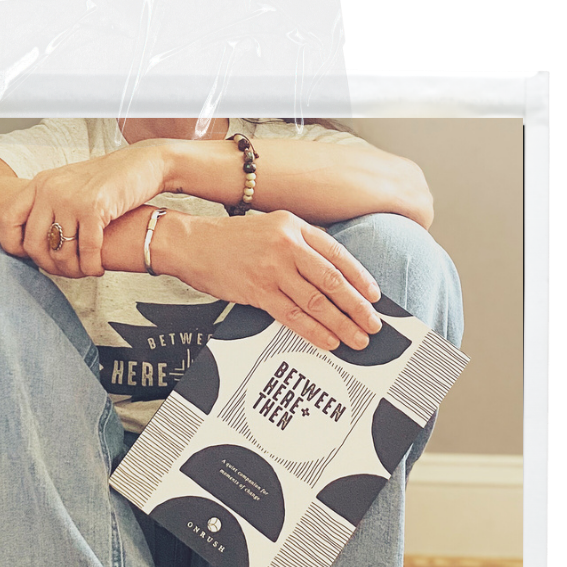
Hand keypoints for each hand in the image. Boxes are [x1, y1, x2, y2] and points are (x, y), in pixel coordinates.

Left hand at [0, 142, 171, 278]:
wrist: (143, 165)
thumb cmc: (107, 182)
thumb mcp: (69, 187)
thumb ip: (49, 207)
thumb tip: (33, 244)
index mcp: (39, 184)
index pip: (7, 220)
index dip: (13, 246)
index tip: (32, 258)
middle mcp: (50, 189)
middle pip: (33, 244)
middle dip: (50, 266)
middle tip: (66, 271)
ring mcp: (71, 198)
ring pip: (60, 252)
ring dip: (73, 270)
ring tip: (84, 271)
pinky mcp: (94, 208)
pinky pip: (86, 251)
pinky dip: (92, 267)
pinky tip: (98, 269)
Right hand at [159, 210, 382, 351]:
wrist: (192, 243)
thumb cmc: (229, 240)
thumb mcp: (271, 228)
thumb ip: (300, 246)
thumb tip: (329, 277)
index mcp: (294, 226)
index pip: (337, 255)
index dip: (360, 278)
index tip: (374, 296)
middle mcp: (287, 245)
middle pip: (332, 280)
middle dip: (357, 306)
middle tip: (372, 324)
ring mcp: (272, 269)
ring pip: (316, 300)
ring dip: (341, 323)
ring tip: (356, 338)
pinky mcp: (258, 291)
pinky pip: (293, 315)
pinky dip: (314, 330)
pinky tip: (328, 340)